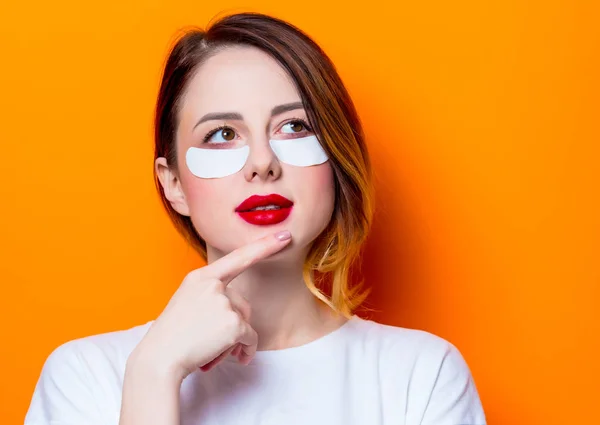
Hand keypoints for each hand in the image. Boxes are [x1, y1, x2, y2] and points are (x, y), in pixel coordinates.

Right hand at [134, 230, 291, 381]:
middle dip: (235, 324)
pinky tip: (234, 357)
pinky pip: (250, 338)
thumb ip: (212, 298)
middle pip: (242, 303)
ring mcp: (223, 302)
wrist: (159, 359)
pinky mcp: (233, 323)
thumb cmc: (172, 336)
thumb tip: (240, 317)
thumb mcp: (187, 303)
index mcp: (200, 277)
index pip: (238, 257)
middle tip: (211, 340)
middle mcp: (212, 285)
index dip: (264, 246)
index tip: (285, 236)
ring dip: (236, 340)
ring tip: (212, 350)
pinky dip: (246, 350)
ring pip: (245, 322)